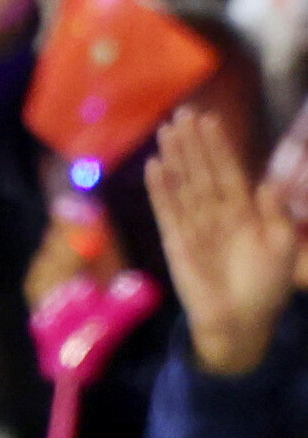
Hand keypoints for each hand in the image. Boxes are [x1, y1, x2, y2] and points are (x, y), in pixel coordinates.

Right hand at [147, 107, 295, 375]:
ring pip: (184, 184)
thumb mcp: (282, 246)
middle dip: (193, 143)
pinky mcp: (176, 242)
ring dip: (175, 158)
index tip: (210, 119)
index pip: (229, 170)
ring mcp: (194, 226)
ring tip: (166, 130)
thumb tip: (266, 180)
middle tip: (182, 113)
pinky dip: (160, 190)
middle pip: (203, 171)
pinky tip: (155, 167)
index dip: (219, 146)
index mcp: (245, 211)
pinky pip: (167, 211)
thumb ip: (275, 213)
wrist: (241, 323)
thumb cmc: (266, 287)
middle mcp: (217, 213)